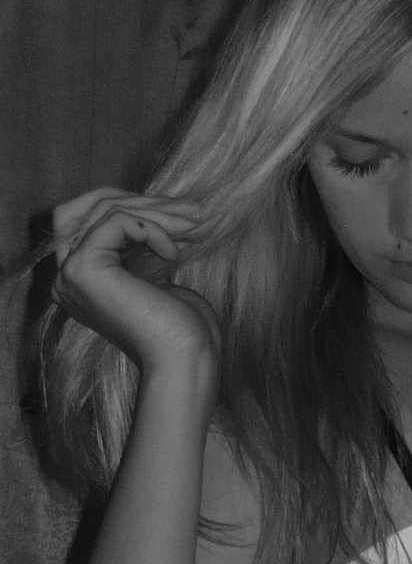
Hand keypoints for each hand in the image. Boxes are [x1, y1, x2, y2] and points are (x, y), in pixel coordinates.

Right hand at [50, 187, 221, 380]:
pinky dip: (151, 229)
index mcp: (80, 280)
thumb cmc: (181, 330)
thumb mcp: (157, 276)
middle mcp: (66, 277)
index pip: (90, 217)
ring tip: (194, 226)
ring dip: (157, 213)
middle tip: (192, 211)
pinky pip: (117, 221)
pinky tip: (174, 254)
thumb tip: (149, 210)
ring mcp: (70, 273)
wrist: (184, 361)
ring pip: (106, 209)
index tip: (179, 216)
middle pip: (93, 207)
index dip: (133, 206)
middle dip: (146, 203)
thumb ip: (140, 247)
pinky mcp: (84, 269)